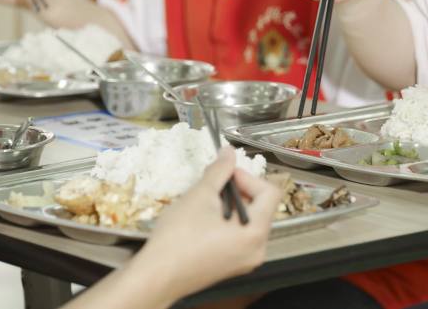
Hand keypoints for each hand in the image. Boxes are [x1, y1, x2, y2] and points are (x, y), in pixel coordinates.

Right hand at [134, 147, 281, 300]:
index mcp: (255, 232)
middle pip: (260, 207)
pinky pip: (239, 237)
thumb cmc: (178, 239)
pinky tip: (204, 220)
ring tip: (206, 203)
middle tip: (213, 186)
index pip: (269, 193)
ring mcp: (245, 260)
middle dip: (238, 191)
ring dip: (231, 206)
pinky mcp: (232, 265)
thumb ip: (219, 171)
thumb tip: (228, 153)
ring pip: (248, 222)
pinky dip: (227, 223)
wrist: (158, 274)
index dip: (248, 177)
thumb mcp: (200, 195)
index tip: (227, 174)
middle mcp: (257, 249)